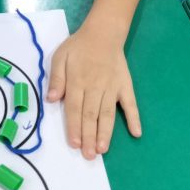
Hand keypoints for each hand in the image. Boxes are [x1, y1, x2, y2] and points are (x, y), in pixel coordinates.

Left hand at [46, 27, 140, 159]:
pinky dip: (134, 118)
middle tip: (88, 156)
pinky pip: (131, 103)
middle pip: (91, 115)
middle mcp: (96, 87)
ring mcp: (112, 87)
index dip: (74, 127)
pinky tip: (136, 133)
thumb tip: (52, 99)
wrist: (103, 33)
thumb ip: (56, 78)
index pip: (75, 108)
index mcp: (78, 81)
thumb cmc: (78, 47)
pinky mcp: (125, 85)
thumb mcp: (60, 57)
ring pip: (108, 113)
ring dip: (106, 132)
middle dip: (89, 136)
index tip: (74, 144)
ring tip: (102, 150)